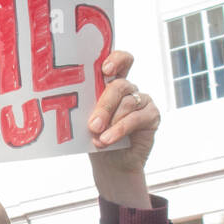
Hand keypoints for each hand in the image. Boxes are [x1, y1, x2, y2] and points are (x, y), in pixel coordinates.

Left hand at [86, 50, 158, 206]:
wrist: (110, 164)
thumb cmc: (95, 137)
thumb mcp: (85, 120)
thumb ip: (85, 107)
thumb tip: (71, 104)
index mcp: (111, 83)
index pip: (120, 61)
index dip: (116, 59)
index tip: (105, 69)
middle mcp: (128, 89)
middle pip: (119, 86)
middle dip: (104, 105)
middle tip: (93, 124)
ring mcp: (142, 101)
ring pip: (127, 103)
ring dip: (111, 122)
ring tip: (98, 138)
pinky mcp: (151, 116)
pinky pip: (136, 118)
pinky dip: (120, 130)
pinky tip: (108, 140)